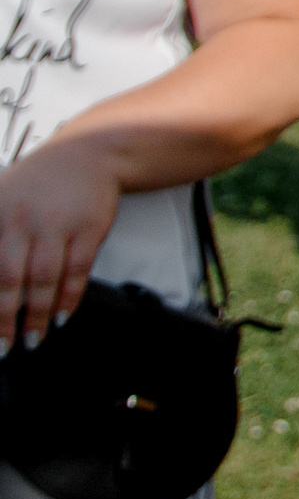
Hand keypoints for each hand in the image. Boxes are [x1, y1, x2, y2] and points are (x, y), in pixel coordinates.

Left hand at [0, 132, 127, 344]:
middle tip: (4, 346)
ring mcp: (58, 224)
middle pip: (11, 279)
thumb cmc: (40, 180)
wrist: (88, 152)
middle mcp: (24, 219)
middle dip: (6, 318)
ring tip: (33, 339)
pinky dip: (69, 299)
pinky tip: (62, 316)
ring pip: (45, 280)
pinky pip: (78, 272)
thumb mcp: (1, 196)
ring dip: (39, 315)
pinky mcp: (89, 229)